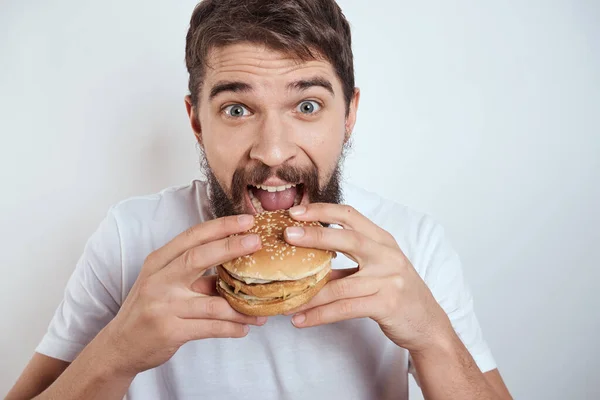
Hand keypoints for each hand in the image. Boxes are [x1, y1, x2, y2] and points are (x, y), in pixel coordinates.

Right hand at [102, 215, 266, 375]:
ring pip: (213, 303)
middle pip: (198, 257)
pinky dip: (231, 328)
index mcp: (158, 262)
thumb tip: (235, 265)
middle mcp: (159, 280)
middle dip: (230, 247)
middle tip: (256, 242)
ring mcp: (164, 306)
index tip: (246, 221)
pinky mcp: (170, 331)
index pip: (191, 237)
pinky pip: (210, 328)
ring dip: (241, 308)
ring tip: (261, 310)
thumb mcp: (164, 284)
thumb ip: (194, 275)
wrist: (120, 346)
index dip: (220, 226)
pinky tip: (244, 328)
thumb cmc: (148, 309)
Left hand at [283, 204, 451, 352]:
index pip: (351, 215)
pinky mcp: (387, 304)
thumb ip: (347, 262)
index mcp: (383, 241)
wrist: (428, 324)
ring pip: (340, 285)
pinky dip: (319, 315)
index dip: (322, 210)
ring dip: (309, 294)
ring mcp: (389, 280)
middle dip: (315, 235)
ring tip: (284, 300)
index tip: (296, 212)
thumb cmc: (397, 293)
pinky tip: (301, 319)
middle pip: (348, 238)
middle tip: (287, 235)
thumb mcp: (377, 269)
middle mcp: (388, 255)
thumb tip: (306, 260)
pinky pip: (345, 309)